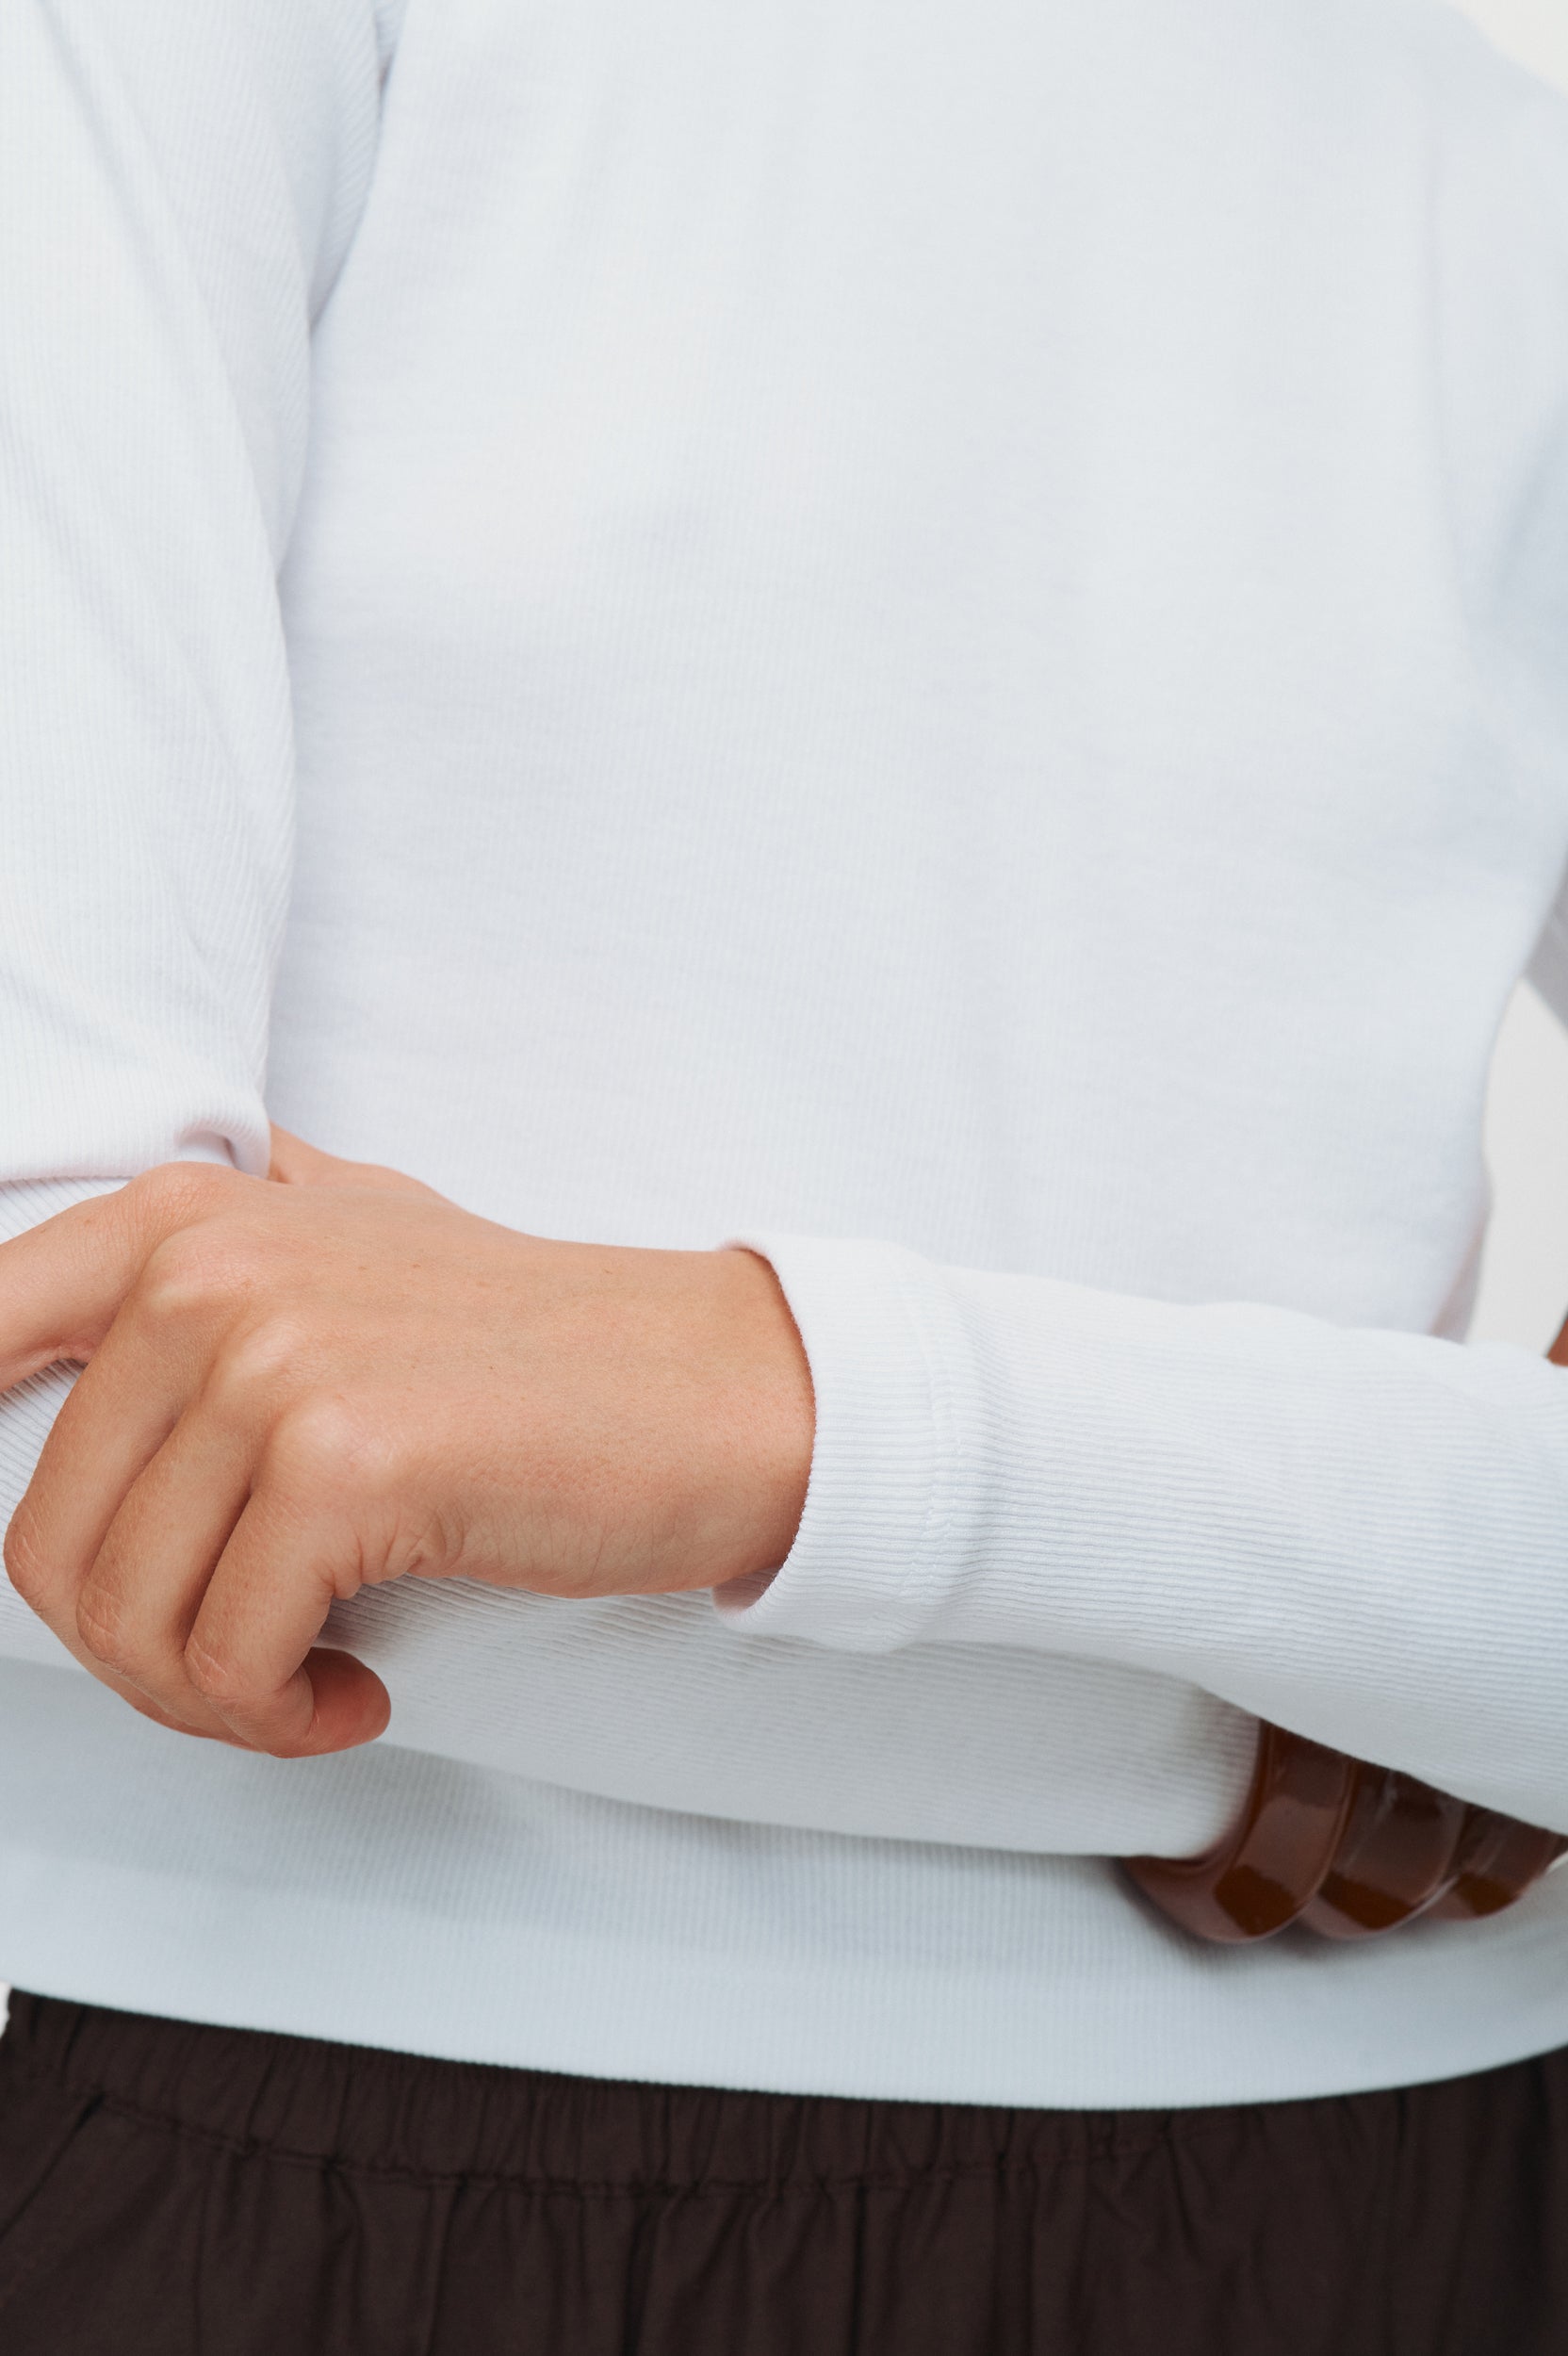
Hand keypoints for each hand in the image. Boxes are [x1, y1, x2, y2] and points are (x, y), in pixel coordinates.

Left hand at [0, 1134, 813, 1757]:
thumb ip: (217, 1242)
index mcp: (185, 1216)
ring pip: (123, 1613)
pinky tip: (348, 1696)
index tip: (64, 1573)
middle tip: (240, 1665)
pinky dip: (274, 1715)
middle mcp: (206, 1270)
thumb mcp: (352, 1232)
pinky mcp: (343, 1461)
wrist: (717, 1391)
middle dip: (136, 1648)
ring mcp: (271, 1359)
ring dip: (207, 1695)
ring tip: (299, 1679)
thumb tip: (57, 1317)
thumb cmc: (536, 1348)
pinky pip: (224, 1658)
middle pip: (45, 1537)